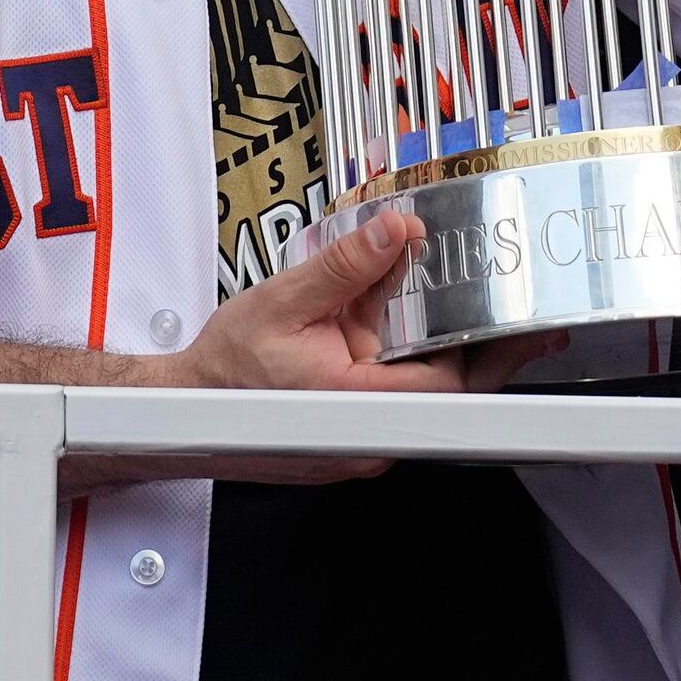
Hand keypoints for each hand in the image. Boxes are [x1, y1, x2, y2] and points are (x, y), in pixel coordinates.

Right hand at [170, 212, 469, 479]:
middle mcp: (367, 441)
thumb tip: (395, 233)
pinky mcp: (358, 440)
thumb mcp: (283, 300)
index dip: (474, 342)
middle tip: (482, 295)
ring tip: (425, 296)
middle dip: (465, 337)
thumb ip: (345, 266)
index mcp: (353, 406)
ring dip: (428, 343)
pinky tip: (387, 324)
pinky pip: (395, 397)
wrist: (189, 408)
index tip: (491, 306)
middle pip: (444, 390)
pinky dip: (400, 357)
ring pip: (420, 392)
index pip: (445, 382)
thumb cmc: (226, 369)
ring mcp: (364, 447)